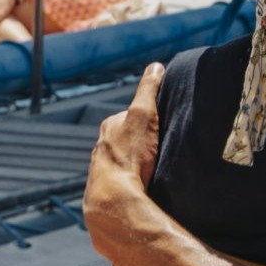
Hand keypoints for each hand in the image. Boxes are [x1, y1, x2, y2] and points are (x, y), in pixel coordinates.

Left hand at [85, 63, 163, 255]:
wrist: (114, 199)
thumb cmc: (129, 156)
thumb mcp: (143, 115)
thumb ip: (148, 90)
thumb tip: (155, 66)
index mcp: (109, 128)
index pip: (131, 116)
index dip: (150, 119)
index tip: (164, 125)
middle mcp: (101, 147)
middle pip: (126, 139)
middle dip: (142, 142)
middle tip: (163, 148)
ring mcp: (103, 170)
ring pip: (124, 161)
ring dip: (137, 164)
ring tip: (155, 170)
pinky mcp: (108, 191)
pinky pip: (124, 181)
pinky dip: (134, 181)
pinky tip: (145, 187)